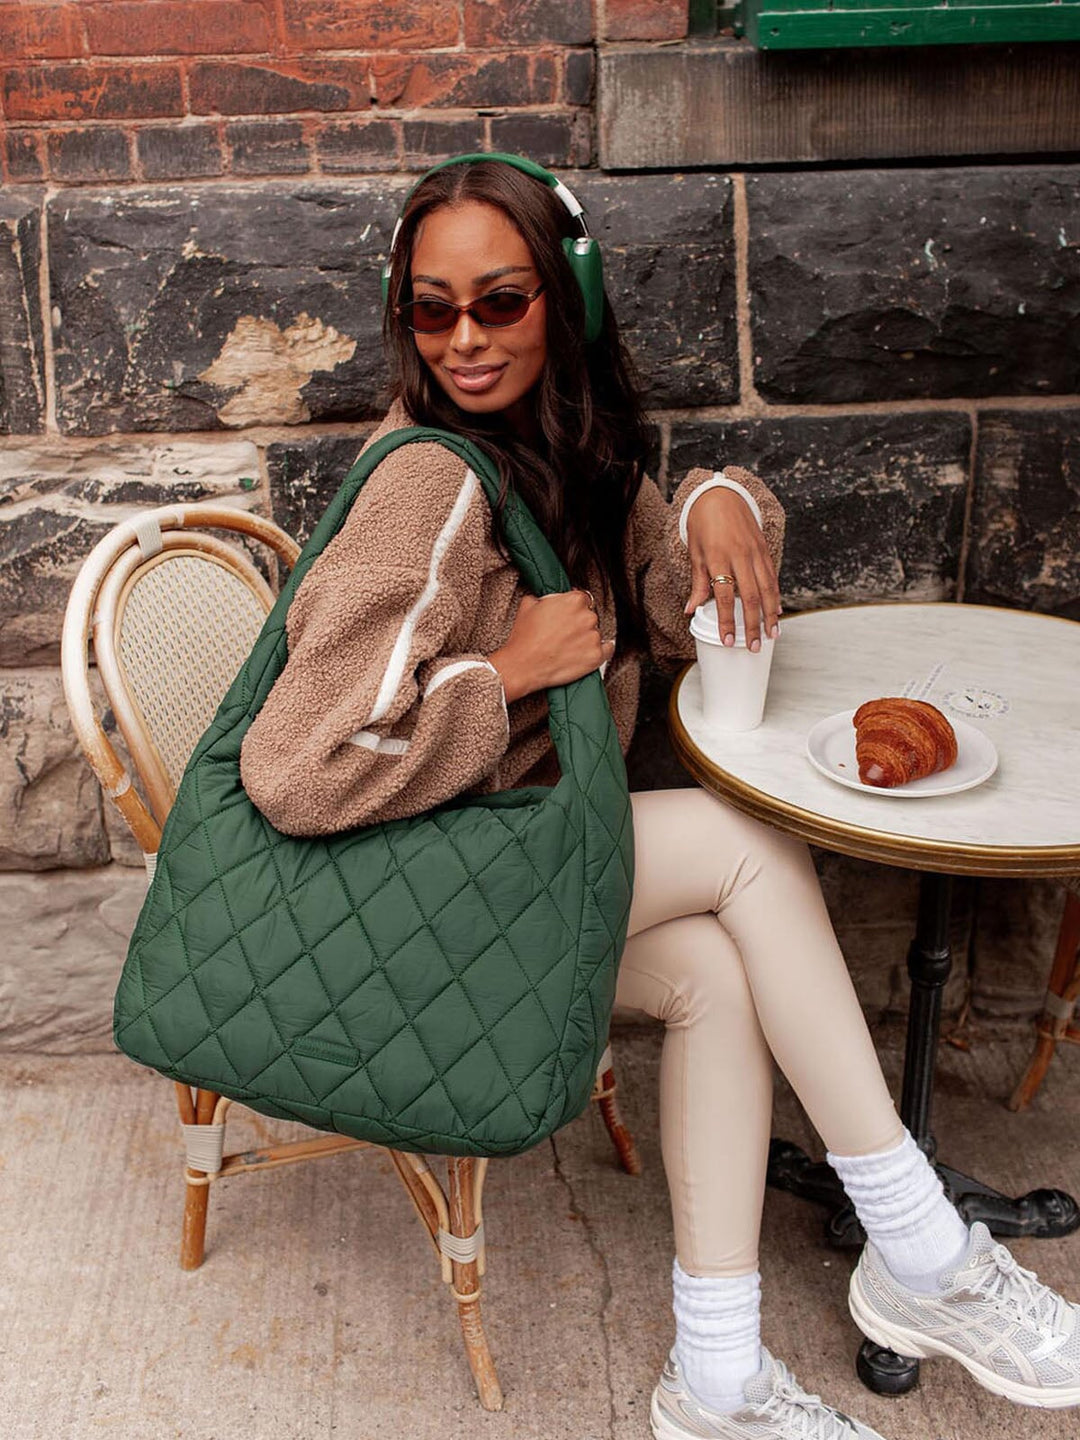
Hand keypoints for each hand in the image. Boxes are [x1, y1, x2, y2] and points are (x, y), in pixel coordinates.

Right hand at [488, 590, 613, 701]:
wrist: (523, 665)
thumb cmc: (524, 638)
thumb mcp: (528, 605)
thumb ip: (543, 597)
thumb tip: (547, 599)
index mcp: (574, 600)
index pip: (582, 598)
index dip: (574, 606)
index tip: (570, 613)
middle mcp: (587, 617)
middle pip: (590, 615)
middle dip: (579, 622)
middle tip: (565, 632)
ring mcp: (593, 637)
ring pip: (596, 633)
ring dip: (586, 637)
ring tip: (569, 645)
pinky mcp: (596, 656)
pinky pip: (608, 650)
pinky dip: (602, 650)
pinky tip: (592, 650)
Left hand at [683, 489, 780, 651]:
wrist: (720, 496)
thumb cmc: (703, 526)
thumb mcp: (695, 553)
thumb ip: (698, 583)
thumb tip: (691, 610)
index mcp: (718, 558)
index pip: (725, 597)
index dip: (727, 621)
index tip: (727, 640)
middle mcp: (740, 556)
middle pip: (751, 597)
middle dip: (753, 625)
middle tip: (754, 646)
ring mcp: (755, 552)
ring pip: (767, 588)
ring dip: (770, 614)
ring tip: (772, 635)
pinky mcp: (764, 548)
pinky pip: (772, 576)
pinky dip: (775, 595)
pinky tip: (777, 611)